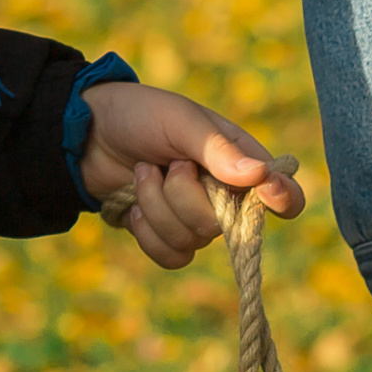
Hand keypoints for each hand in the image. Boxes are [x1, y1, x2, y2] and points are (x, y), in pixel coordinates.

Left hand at [79, 81, 304, 267]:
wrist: (87, 133)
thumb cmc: (140, 114)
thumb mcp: (178, 120)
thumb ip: (216, 148)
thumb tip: (259, 176)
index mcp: (240, 160)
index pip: (283, 193)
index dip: (281, 199)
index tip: (265, 193)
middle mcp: (225, 194)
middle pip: (225, 225)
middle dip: (183, 195)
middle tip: (166, 163)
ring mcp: (196, 218)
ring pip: (193, 242)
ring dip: (156, 207)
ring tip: (143, 173)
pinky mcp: (167, 235)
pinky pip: (171, 256)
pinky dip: (147, 232)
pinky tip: (133, 207)